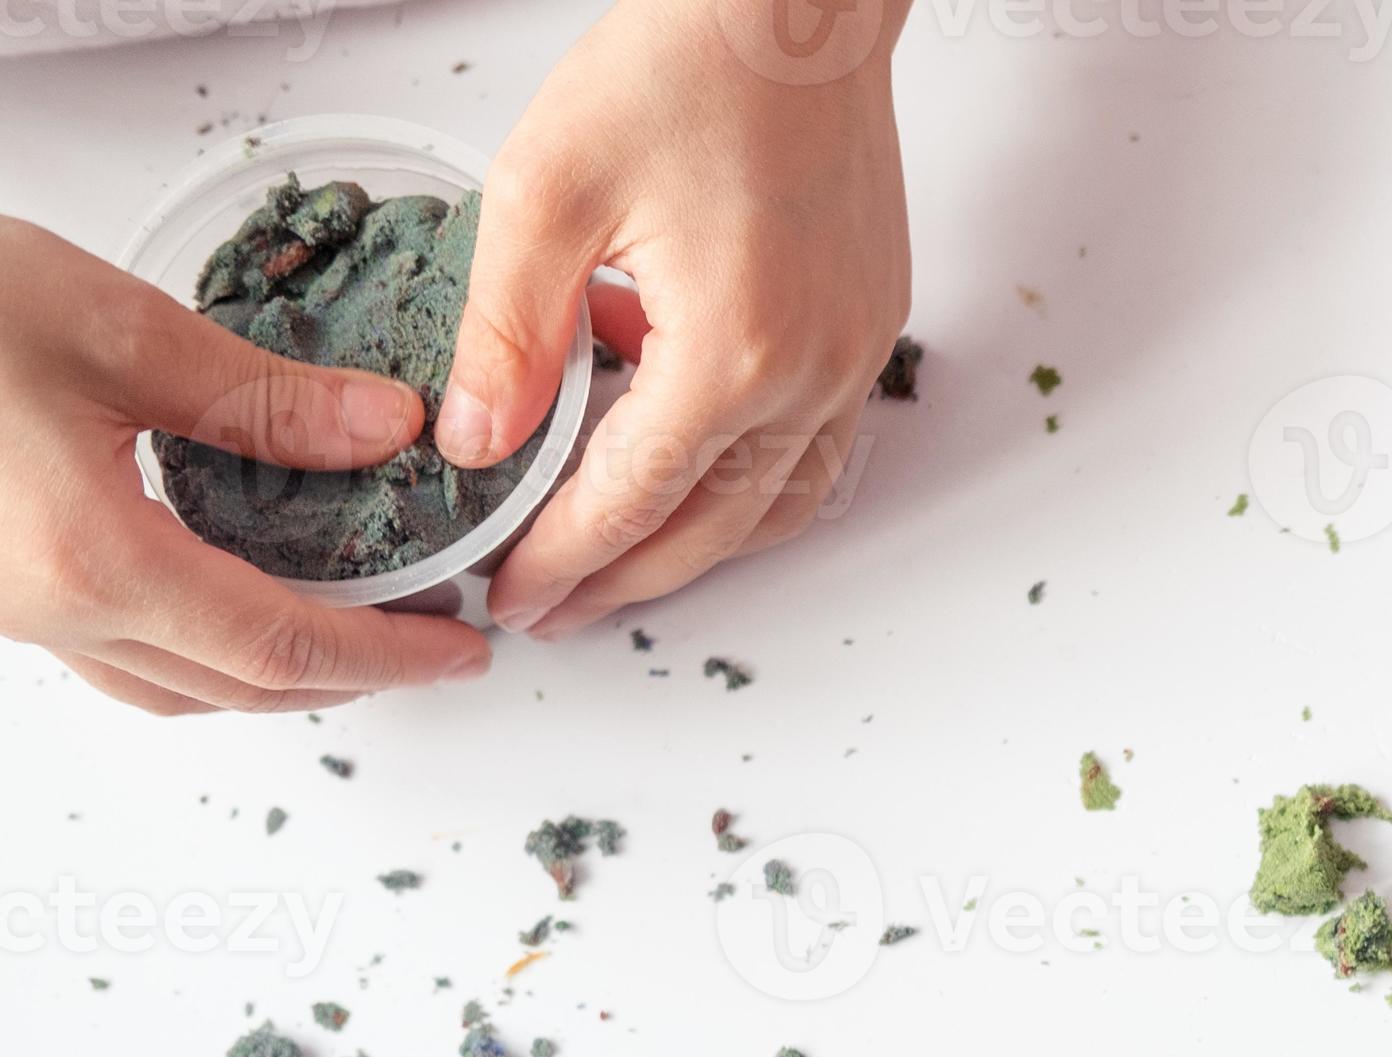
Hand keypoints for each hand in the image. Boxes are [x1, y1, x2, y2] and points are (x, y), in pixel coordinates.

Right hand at [0, 219, 489, 715]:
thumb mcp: (110, 328)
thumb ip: (261, 397)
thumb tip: (386, 432)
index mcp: (93, 566)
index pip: (286, 648)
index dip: (390, 656)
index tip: (462, 648)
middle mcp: (46, 613)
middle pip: (237, 688)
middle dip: (348, 673)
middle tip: (430, 635)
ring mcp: (8, 612)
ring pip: (169, 686)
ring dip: (270, 670)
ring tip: (351, 620)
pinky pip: (112, 650)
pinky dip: (195, 642)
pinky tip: (230, 592)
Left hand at [439, 0, 912, 637]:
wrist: (793, 3)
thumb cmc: (689, 64)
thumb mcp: (545, 189)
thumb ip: (506, 332)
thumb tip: (475, 441)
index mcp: (731, 353)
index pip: (631, 499)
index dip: (561, 560)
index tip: (512, 597)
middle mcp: (809, 372)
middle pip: (713, 528)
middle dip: (626, 580)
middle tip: (556, 610)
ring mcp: (851, 355)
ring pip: (778, 504)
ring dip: (698, 548)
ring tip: (622, 564)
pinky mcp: (865, 326)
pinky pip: (816, 448)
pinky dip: (751, 484)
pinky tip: (692, 465)